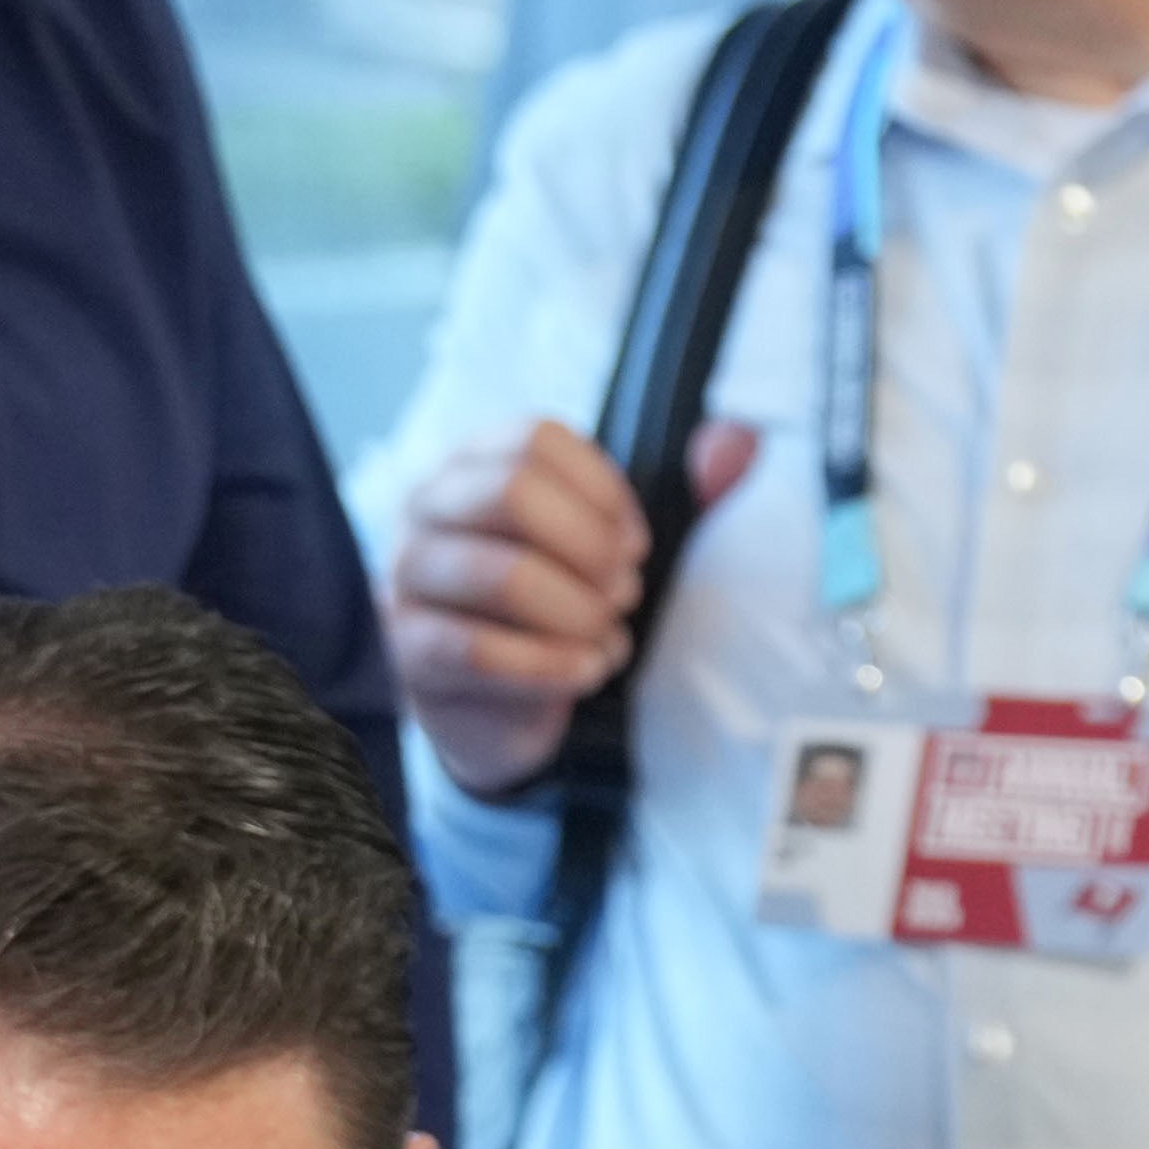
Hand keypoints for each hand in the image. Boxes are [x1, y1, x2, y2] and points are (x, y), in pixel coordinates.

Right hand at [383, 416, 757, 800]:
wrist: (504, 708)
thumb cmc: (559, 611)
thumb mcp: (622, 548)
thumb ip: (686, 490)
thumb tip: (739, 440)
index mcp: (477, 464)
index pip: (537, 439)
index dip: (604, 493)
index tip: (632, 544)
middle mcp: (428, 507)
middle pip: (512, 492)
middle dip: (591, 552)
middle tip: (621, 593)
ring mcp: (409, 576)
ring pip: (502, 574)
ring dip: (577, 615)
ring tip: (600, 635)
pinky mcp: (409, 649)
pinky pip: (481, 652)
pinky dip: (553, 668)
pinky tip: (580, 672)